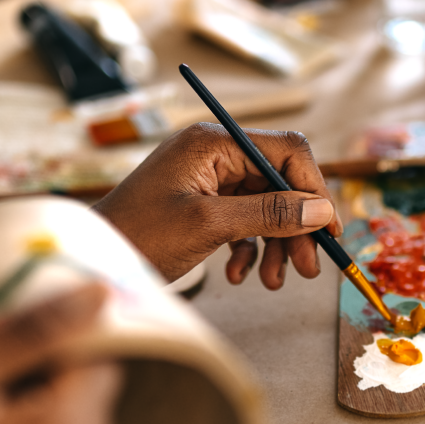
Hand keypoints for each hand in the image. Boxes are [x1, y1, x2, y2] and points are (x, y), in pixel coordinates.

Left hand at [94, 123, 342, 289]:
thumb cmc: (139, 235)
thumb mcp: (210, 225)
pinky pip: (244, 221)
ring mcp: (208, 178)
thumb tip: (320, 211)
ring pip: (265, 206)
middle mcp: (214, 153)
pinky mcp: (203, 203)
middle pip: (279, 182)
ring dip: (276, 244)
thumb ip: (268, 214)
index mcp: (213, 142)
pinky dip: (250, 248)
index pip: (286, 151)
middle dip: (296, 226)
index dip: (312, 189)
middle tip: (308, 268)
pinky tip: (239, 272)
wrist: (96, 260)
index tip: (328, 229)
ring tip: (273, 281)